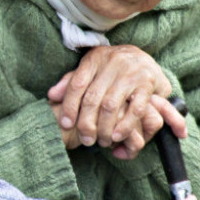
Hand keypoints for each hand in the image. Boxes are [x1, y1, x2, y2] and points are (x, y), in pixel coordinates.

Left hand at [47, 45, 185, 155]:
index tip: (65, 124)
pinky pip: (135, 109)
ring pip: (111, 105)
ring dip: (104, 127)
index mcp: (95, 58)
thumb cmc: (112, 68)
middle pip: (92, 98)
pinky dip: (125, 126)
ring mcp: (131, 73)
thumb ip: (71, 81)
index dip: (69, 106)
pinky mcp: (147, 84)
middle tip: (85, 140)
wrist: (146, 57)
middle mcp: (113, 63)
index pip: (77, 84)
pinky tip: (116, 137)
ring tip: (100, 141)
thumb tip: (52, 95)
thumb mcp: (91, 69)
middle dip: (86, 123)